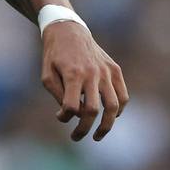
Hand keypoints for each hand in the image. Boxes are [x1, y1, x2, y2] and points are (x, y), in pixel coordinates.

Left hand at [40, 20, 128, 141]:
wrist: (68, 31)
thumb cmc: (54, 55)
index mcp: (73, 74)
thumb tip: (70, 114)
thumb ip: (58, 95)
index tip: (60, 117)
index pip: (72, 106)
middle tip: (76, 137)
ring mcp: (106, 72)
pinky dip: (118, 110)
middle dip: (84, 128)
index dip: (65, 117)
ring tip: (98, 136)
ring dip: (107, 125)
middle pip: (93, 110)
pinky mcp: (115, 70)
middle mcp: (92, 74)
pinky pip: (122, 95)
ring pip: (113, 106)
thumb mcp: (47, 74)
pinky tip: (110, 117)